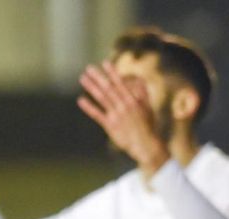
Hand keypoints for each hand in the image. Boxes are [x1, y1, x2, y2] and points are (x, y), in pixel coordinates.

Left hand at [77, 60, 169, 175]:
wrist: (145, 144)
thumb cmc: (147, 126)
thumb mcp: (148, 107)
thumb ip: (142, 93)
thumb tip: (139, 80)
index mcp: (133, 99)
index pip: (120, 83)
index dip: (112, 72)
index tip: (105, 63)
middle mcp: (124, 105)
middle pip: (108, 88)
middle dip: (98, 77)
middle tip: (88, 68)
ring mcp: (116, 115)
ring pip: (102, 98)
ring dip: (91, 87)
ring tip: (82, 79)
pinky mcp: (110, 125)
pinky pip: (97, 114)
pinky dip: (89, 107)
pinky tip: (80, 100)